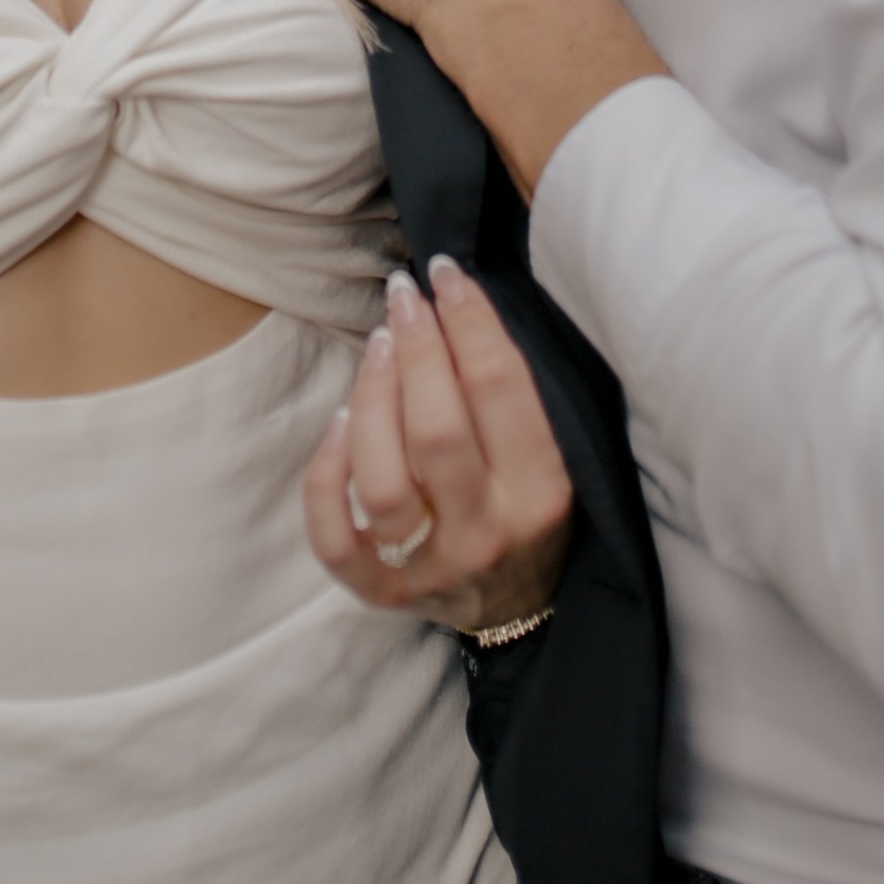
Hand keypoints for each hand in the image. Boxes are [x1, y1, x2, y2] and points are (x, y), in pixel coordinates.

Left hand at [303, 259, 571, 634]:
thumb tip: (454, 300)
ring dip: (372, 399)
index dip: (469, 319)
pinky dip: (326, 476)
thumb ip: (517, 390)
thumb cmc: (531, 506)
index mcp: (542, 492)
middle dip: (416, 349)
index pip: (500, 389)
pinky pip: (336, 540)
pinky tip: (337, 423)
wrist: (520, 610)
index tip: (446, 274)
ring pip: (383, 481)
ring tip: (378, 345)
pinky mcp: (383, 595)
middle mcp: (487, 533)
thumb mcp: (556, 453)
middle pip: (437, 431)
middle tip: (404, 297)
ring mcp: (430, 569)